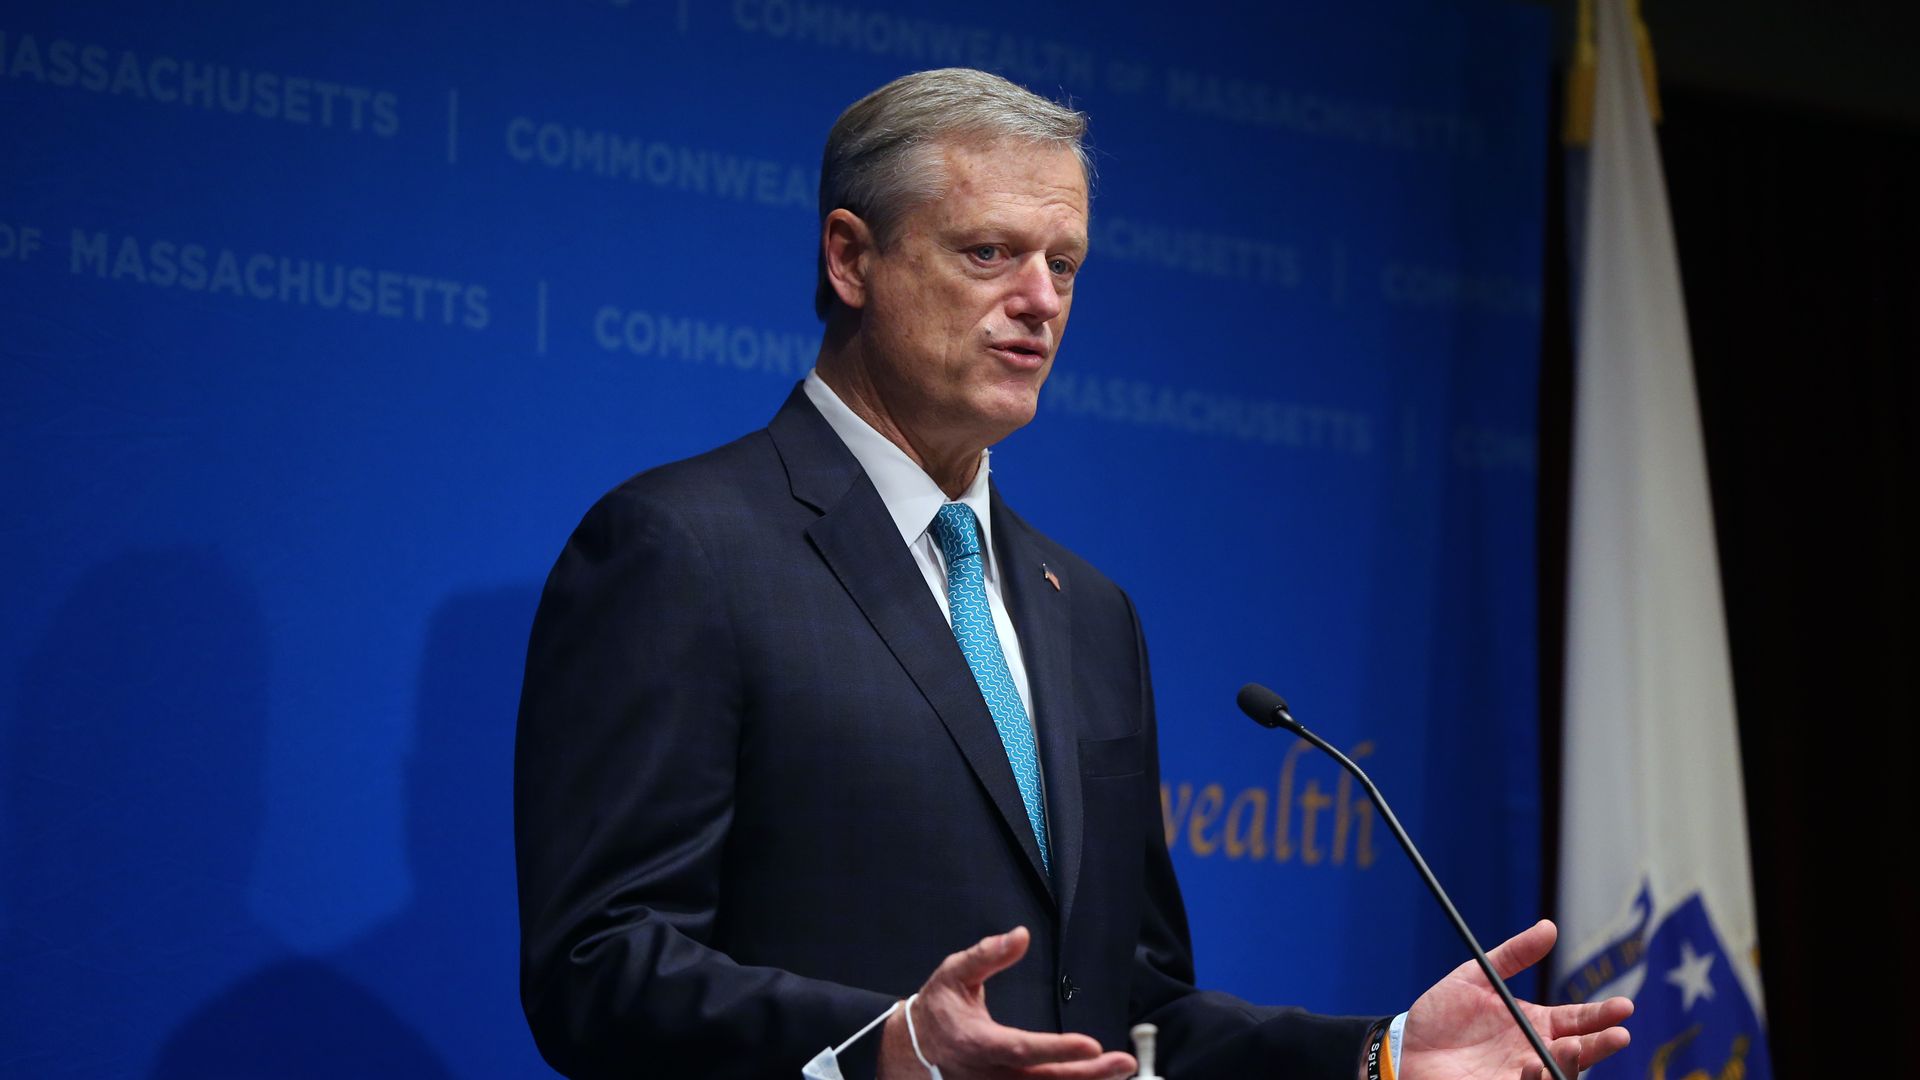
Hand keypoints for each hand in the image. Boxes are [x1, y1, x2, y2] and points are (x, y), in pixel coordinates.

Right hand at [877, 926, 1136, 1079]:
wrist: (913, 1049)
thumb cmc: (938, 1008)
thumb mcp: (954, 974)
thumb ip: (987, 954)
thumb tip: (1021, 935)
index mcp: (978, 1043)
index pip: (1023, 1049)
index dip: (1057, 1049)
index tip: (1093, 1045)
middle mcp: (989, 1075)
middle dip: (1088, 1075)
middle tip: (1125, 1063)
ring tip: (1120, 1071)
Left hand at [1401, 920, 1631, 1079]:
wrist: (1406, 1048)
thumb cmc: (1440, 1013)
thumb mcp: (1476, 976)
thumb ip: (1513, 955)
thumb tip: (1549, 927)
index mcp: (1535, 1023)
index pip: (1578, 1020)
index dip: (1602, 1015)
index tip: (1624, 1007)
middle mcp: (1534, 1052)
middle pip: (1580, 1052)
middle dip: (1602, 1044)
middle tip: (1618, 1035)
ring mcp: (1522, 1075)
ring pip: (1561, 1076)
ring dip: (1572, 1064)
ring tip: (1573, 1046)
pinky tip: (1533, 1066)